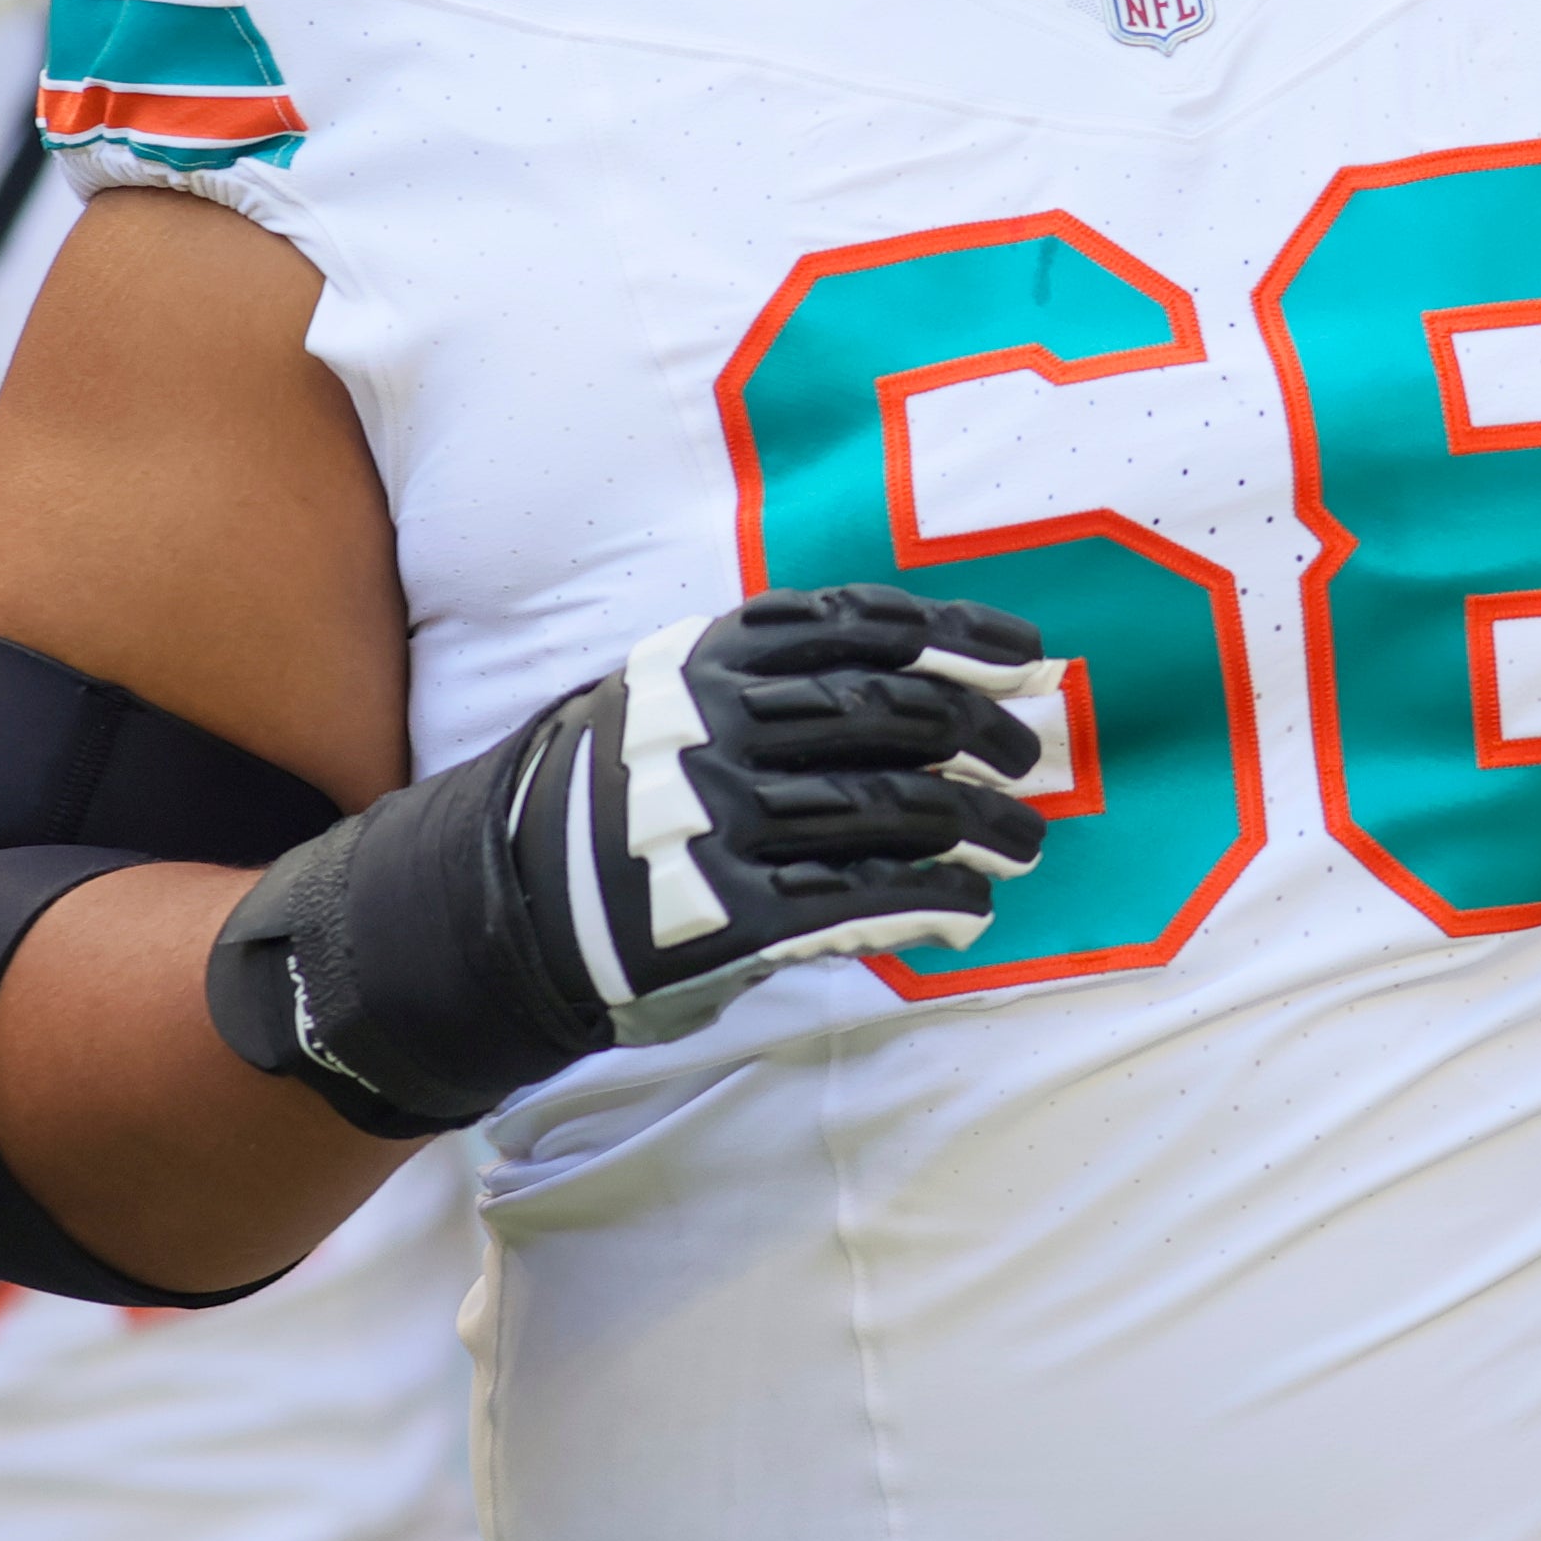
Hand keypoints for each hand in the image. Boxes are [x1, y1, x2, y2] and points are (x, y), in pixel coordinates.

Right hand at [211, 585, 1058, 1131]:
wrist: (510, 906)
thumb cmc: (618, 795)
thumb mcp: (671, 698)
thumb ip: (772, 679)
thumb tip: (926, 675)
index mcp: (710, 662)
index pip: (861, 625)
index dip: (959, 634)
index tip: (1029, 655)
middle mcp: (720, 729)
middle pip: (895, 715)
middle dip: (983, 734)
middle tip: (1031, 762)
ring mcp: (725, 823)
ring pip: (896, 808)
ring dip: (981, 825)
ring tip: (1024, 841)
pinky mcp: (731, 915)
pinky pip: (864, 898)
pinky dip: (935, 900)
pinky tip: (971, 907)